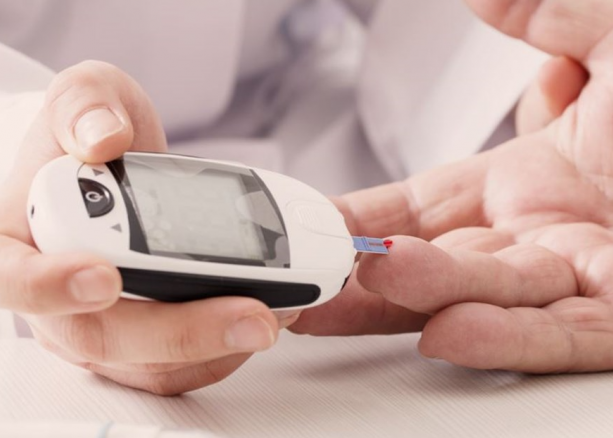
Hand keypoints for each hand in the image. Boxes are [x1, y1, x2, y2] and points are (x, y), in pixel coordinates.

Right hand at [0, 61, 284, 393]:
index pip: (14, 278)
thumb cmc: (95, 141)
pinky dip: (231, 347)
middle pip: (106, 338)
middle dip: (184, 331)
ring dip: (222, 346)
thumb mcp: (87, 98)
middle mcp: (59, 301)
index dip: (52, 287)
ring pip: (154, 365)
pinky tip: (272, 312)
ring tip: (281, 309)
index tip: (104, 276)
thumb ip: (85, 104)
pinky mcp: (149, 346)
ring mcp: (107, 329)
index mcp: (23, 243)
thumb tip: (102, 137)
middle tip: (252, 313)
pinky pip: (186, 367)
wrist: (124, 169)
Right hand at [294, 0, 612, 371]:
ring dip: (425, 292)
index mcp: (535, 183)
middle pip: (438, 258)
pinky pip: (564, 332)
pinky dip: (506, 333)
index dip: (365, 215)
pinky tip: (448, 331)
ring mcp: (590, 280)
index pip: (425, 203)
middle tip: (303, 277)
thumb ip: (550, 19)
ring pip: (489, 291)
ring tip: (364, 283)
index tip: (311, 224)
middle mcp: (549, 235)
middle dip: (368, 273)